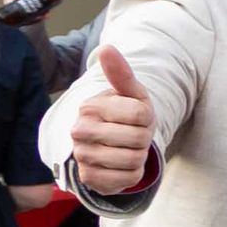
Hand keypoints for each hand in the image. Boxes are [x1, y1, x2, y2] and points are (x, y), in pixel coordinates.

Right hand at [67, 48, 158, 193]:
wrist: (111, 146)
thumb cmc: (126, 115)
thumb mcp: (131, 94)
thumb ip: (121, 74)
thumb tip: (107, 48)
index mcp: (89, 107)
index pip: (140, 114)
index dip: (147, 117)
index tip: (137, 117)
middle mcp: (79, 131)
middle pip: (138, 138)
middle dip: (144, 137)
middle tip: (132, 135)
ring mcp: (82, 156)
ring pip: (134, 159)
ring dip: (139, 156)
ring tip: (127, 148)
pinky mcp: (89, 179)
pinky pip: (128, 179)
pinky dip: (133, 173)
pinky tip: (121, 165)